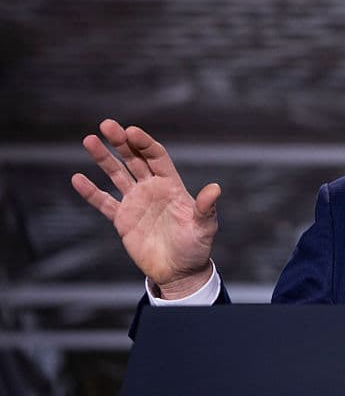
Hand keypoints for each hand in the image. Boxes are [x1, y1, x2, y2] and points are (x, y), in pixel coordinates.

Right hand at [71, 120, 219, 298]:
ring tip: (89, 140)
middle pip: (134, 159)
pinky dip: (91, 192)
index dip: (144, 143)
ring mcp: (136, 202)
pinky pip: (104, 202)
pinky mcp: (123, 220)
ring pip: (117, 175)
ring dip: (103, 158)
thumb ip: (205, 207)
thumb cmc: (196, 247)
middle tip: (107, 124)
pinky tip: (78, 178)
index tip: (131, 131)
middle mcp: (152, 189)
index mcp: (172, 185)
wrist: (179, 271)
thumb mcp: (204, 226)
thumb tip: (215, 188)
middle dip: (121, 142)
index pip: (156, 156)